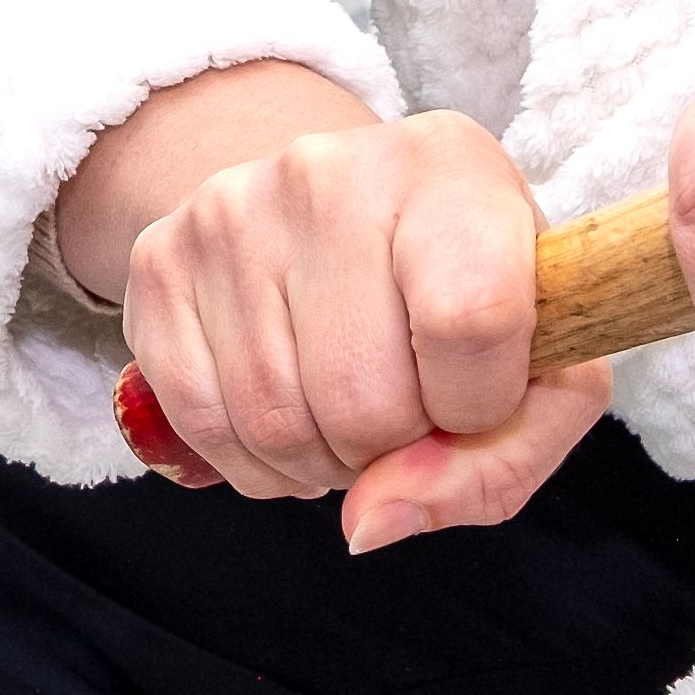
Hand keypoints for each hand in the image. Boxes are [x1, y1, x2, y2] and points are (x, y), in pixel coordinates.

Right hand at [92, 93, 612, 547]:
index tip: (475, 397)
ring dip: (320, 463)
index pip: (473, 321)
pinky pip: (202, 424)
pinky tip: (289, 417)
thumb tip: (371, 521)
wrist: (339, 209)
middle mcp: (330, 173)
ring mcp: (230, 213)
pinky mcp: (159, 260)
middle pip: (362, 399)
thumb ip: (500, 460)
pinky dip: (255, 461)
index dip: (477, 404)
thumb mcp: (535, 363)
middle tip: (402, 412)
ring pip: (275, 424)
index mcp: (451, 173)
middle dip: (390, 448)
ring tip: (344, 416)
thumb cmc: (458, 289)